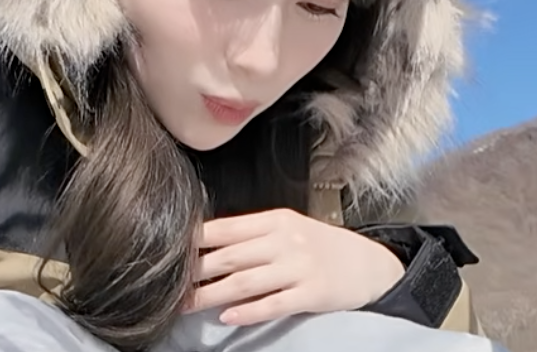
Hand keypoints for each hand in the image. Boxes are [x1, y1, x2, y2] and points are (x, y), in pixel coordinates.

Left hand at [189, 208, 404, 325]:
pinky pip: (273, 303)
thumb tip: (205, 244)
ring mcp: (298, 266)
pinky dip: (248, 311)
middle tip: (168, 284)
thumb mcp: (287, 229)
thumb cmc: (320, 245)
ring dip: (211, 295)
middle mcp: (284, 240)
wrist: (368, 263)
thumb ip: (252, 235)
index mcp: (274, 220)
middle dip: (195, 272)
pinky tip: (227, 317)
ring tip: (186, 305)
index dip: (195, 241)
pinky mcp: (311, 293)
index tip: (169, 252)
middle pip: (230, 256)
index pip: (226, 227)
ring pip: (245, 281)